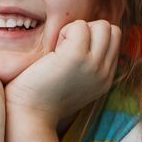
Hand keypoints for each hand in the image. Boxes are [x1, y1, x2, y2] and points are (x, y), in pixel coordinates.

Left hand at [5, 20, 120, 127]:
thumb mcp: (73, 84)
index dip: (91, 38)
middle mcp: (104, 73)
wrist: (29, 116)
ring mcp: (93, 65)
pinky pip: (80, 26)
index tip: (69, 52)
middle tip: (65, 48)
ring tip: (59, 49)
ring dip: (78, 30)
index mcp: (104, 79)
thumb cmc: (40, 98)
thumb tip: (86, 38)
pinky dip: (65, 31)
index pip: (113, 41)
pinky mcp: (76, 57)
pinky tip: (53, 50)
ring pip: (102, 25)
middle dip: (88, 31)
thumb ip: (85, 66)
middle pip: (111, 30)